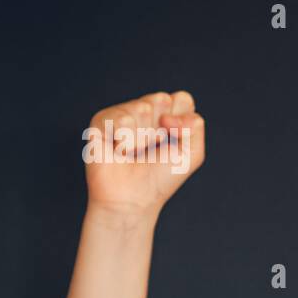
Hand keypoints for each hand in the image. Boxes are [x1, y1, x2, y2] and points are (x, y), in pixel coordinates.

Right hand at [82, 90, 205, 218]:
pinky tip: (119, 151)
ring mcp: (123, 115)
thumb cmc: (161, 178)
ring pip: (142, 107)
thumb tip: (170, 112)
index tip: (174, 140)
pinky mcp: (101, 122)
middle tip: (152, 147)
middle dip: (162, 128)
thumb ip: (196, 126)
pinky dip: (124, 139)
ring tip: (134, 152)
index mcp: (168, 116)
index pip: (182, 99)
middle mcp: (145, 112)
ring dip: (143, 137)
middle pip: (162, 99)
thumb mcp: (191, 155)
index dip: (182, 119)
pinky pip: (119, 118)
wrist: (133, 198)